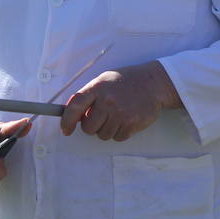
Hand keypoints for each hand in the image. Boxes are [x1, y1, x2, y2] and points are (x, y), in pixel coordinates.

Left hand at [61, 61, 179, 141]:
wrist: (153, 83)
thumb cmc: (126, 81)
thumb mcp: (104, 80)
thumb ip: (89, 96)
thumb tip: (73, 115)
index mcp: (98, 87)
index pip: (75, 106)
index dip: (67, 121)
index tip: (66, 130)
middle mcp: (108, 100)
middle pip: (88, 128)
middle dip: (92, 126)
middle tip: (102, 117)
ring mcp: (120, 113)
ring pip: (103, 135)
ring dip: (107, 129)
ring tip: (117, 116)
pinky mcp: (132, 123)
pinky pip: (118, 138)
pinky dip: (120, 132)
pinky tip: (126, 119)